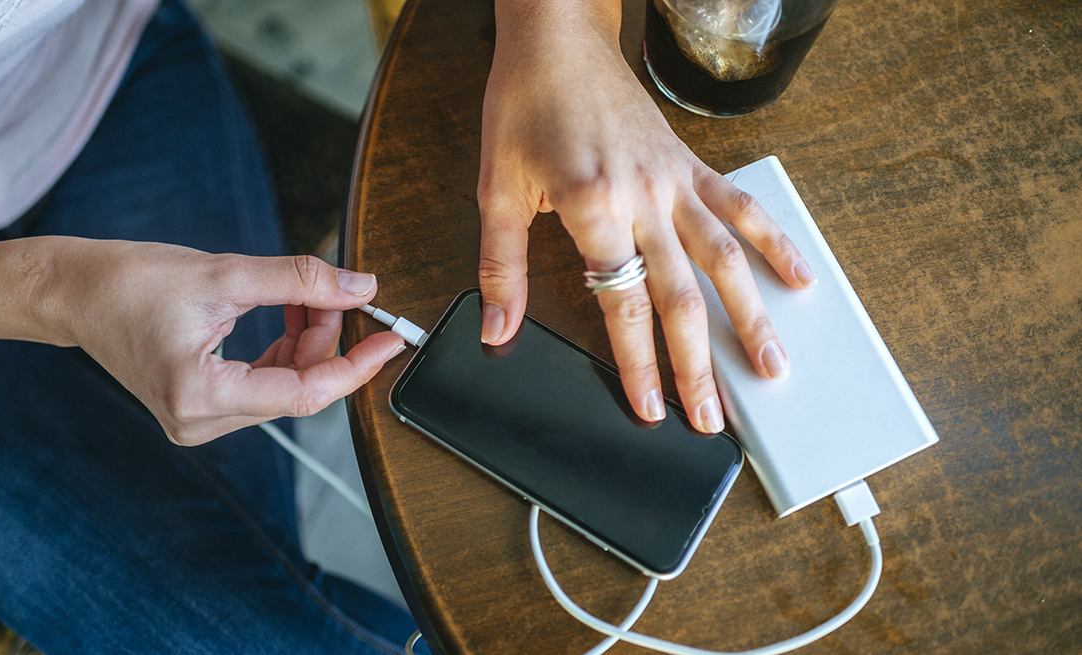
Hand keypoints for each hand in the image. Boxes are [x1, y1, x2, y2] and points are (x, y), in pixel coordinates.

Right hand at [42, 239, 403, 444]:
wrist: (74, 293)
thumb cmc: (129, 281)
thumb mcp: (224, 272)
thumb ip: (298, 281)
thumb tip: (360, 286)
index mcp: (199, 395)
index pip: (305, 394)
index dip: (356, 366)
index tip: (391, 339)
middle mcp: (199, 422)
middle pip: (297, 389)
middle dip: (326, 339)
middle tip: (336, 291)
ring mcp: (198, 421)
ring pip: (284, 387)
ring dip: (306, 343)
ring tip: (303, 295)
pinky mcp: (200, 409)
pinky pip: (264, 386)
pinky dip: (284, 351)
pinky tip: (285, 314)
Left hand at [477, 0, 815, 432]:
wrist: (557, 40)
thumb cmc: (524, 105)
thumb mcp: (496, 188)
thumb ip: (502, 266)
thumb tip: (498, 329)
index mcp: (592, 205)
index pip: (622, 304)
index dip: (639, 364)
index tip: (652, 408)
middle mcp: (643, 197)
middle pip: (681, 296)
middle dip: (700, 364)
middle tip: (712, 417)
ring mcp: (675, 180)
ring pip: (724, 259)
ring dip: (751, 317)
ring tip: (772, 367)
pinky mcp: (691, 164)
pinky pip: (740, 207)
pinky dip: (773, 242)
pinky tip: (798, 278)